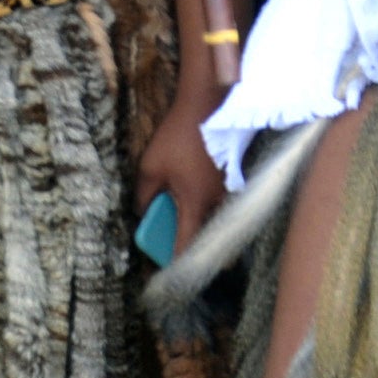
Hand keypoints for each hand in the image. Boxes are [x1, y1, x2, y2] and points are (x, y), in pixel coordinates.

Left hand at [135, 88, 225, 258]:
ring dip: (202, 226)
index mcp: (196, 204)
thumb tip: (144, 212)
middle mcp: (217, 201)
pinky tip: (198, 199)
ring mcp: (229, 189)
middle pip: (207, 236)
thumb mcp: (150, 167)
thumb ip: (145, 195)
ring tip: (186, 226)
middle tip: (179, 252)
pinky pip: (222, 202)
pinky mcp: (233, 175)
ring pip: (217, 219)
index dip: (176, 262)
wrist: (208, 104)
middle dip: (194, 248)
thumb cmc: (178, 136)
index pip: (187, 245)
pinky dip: (210, 207)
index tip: (167, 274)